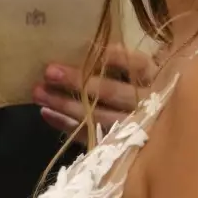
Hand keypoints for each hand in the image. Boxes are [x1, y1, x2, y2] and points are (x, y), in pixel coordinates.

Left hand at [33, 44, 156, 143]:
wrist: (159, 144)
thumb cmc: (141, 93)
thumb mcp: (139, 76)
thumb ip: (121, 65)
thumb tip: (85, 48)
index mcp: (158, 81)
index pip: (139, 67)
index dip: (116, 58)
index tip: (91, 50)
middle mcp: (149, 106)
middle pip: (112, 92)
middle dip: (78, 81)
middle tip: (49, 71)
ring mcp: (134, 130)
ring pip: (97, 117)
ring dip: (64, 103)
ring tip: (38, 92)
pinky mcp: (118, 149)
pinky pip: (89, 136)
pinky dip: (66, 125)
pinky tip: (46, 113)